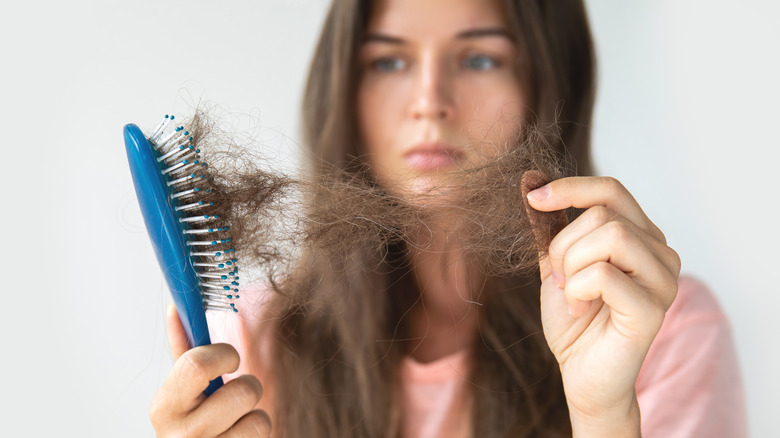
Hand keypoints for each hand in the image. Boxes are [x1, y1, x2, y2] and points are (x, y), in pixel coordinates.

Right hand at [149, 304, 271, 436]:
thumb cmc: (191, 420)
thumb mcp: (182, 389)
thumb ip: (183, 349)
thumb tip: (176, 308)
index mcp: (164, 407)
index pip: (196, 364)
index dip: (223, 354)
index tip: (228, 359)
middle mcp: (180, 435)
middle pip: (241, 391)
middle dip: (248, 384)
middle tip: (235, 393)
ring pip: (259, 417)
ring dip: (254, 412)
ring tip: (237, 417)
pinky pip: (262, 433)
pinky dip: (258, 430)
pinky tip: (240, 434)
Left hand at [526, 177, 680, 435]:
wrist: (581, 372)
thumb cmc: (574, 319)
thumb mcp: (556, 263)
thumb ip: (551, 226)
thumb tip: (531, 179)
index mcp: (642, 236)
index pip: (612, 190)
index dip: (570, 188)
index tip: (534, 199)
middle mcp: (661, 253)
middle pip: (604, 214)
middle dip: (564, 244)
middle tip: (560, 278)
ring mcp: (663, 280)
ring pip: (610, 236)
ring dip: (572, 265)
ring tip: (572, 294)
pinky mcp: (653, 309)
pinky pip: (604, 275)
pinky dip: (577, 290)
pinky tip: (580, 310)